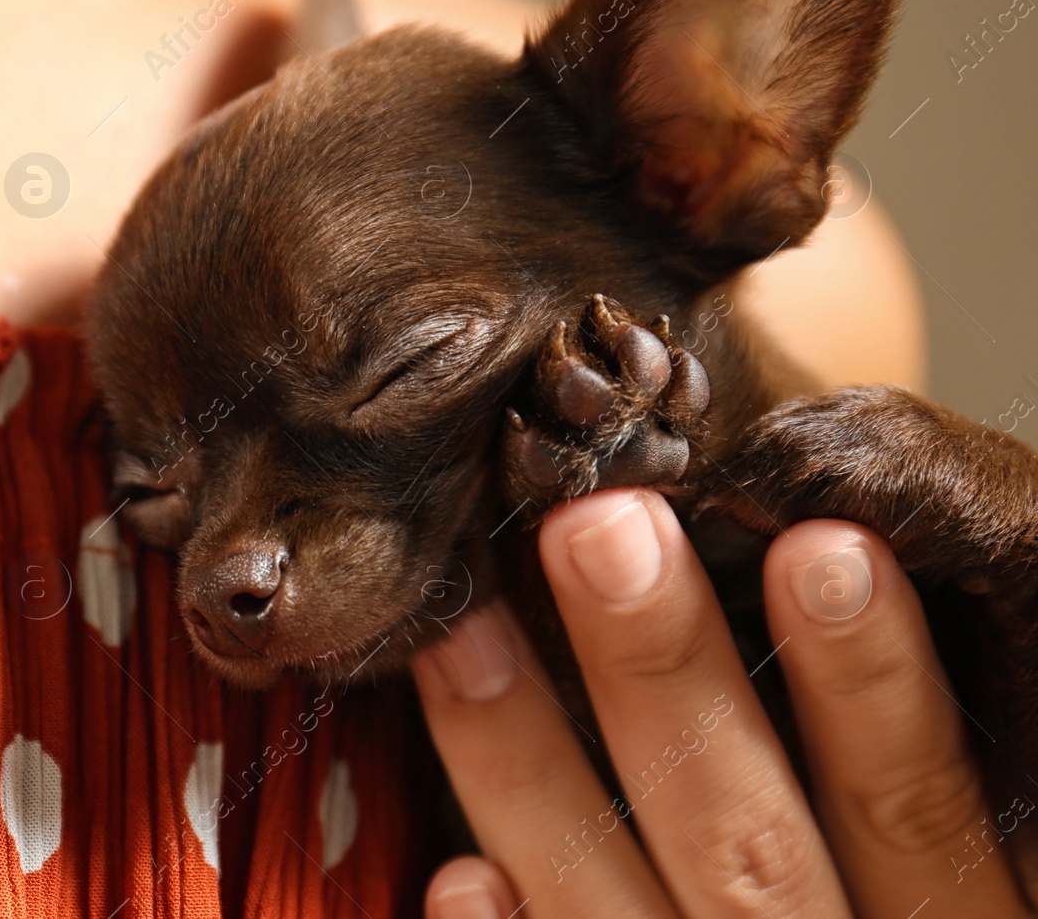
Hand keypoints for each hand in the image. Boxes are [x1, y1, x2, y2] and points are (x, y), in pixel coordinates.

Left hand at [412, 487, 1032, 917]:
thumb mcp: (950, 899)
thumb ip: (915, 812)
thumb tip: (846, 583)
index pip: (914, 811)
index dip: (872, 687)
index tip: (823, 548)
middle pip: (742, 839)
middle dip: (666, 679)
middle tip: (600, 528)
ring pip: (605, 906)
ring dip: (526, 769)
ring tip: (464, 636)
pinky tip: (459, 874)